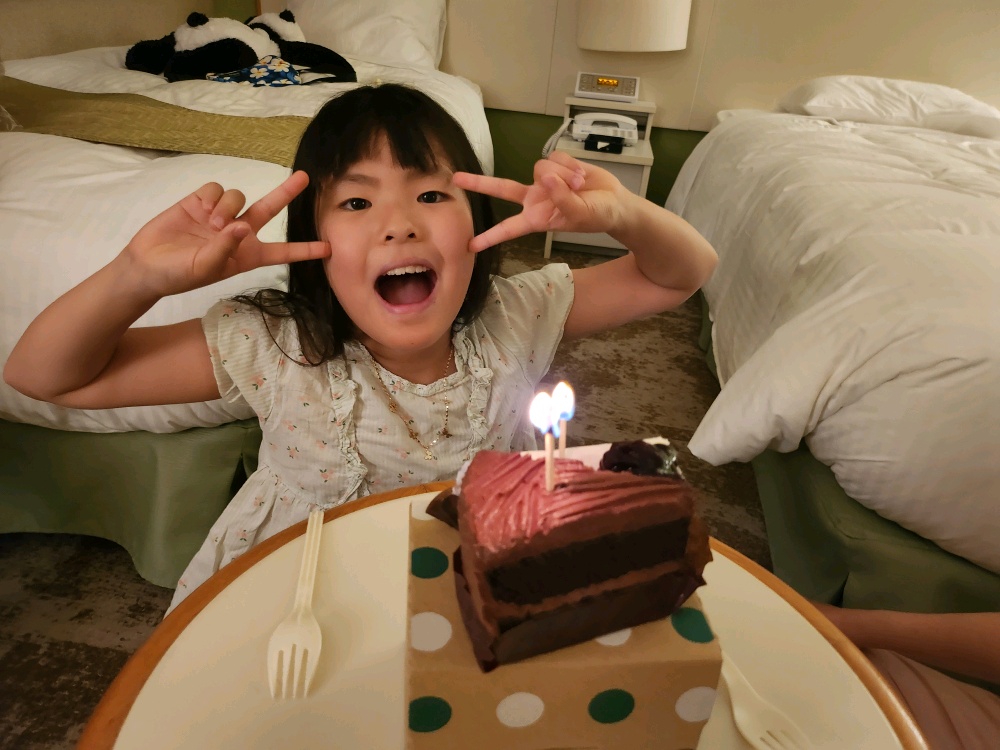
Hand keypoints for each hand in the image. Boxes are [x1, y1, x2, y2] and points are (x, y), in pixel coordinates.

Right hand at [122, 171, 330, 297]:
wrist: (147, 265)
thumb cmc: (179, 275)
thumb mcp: (206, 267)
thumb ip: (226, 247)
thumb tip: (243, 226)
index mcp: (248, 255)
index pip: (282, 252)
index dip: (305, 250)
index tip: (329, 249)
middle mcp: (239, 232)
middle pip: (269, 209)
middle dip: (286, 192)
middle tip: (304, 177)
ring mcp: (220, 215)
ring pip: (239, 196)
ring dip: (228, 206)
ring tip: (212, 223)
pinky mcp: (200, 202)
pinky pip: (216, 189)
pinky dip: (213, 197)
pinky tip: (202, 209)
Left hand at [452, 151, 630, 251]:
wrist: (614, 202)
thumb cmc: (597, 216)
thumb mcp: (580, 214)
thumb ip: (562, 198)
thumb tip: (547, 179)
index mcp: (537, 218)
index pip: (508, 229)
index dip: (490, 237)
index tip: (470, 246)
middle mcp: (534, 199)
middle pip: (502, 188)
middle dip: (479, 183)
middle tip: (456, 178)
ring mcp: (544, 181)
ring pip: (541, 168)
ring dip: (563, 175)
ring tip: (579, 186)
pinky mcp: (556, 165)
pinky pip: (556, 157)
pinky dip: (570, 165)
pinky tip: (581, 175)